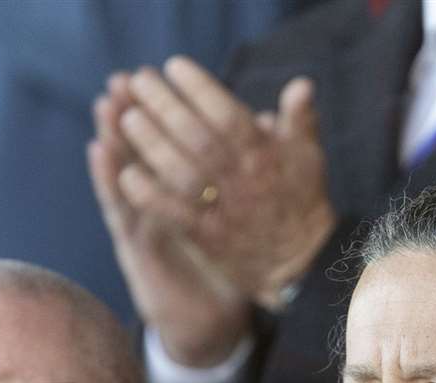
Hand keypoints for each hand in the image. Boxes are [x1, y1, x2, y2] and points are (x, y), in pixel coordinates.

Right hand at [91, 72, 248, 367]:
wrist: (213, 321)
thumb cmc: (228, 265)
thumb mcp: (243, 216)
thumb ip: (250, 174)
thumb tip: (266, 126)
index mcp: (188, 192)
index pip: (175, 143)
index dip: (169, 108)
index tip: (165, 71)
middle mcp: (161, 202)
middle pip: (144, 150)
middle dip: (134, 112)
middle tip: (124, 78)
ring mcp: (144, 222)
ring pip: (125, 172)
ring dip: (113, 137)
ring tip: (106, 103)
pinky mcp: (135, 247)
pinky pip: (120, 209)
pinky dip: (108, 179)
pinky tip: (99, 151)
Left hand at [116, 58, 336, 310]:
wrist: (303, 262)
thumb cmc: (301, 200)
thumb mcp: (308, 157)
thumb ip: (300, 119)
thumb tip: (302, 83)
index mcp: (265, 156)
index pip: (228, 115)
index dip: (200, 89)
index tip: (174, 67)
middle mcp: (243, 181)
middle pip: (197, 138)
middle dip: (164, 106)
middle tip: (138, 81)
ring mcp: (225, 210)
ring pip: (182, 173)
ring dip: (151, 145)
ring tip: (127, 119)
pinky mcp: (210, 239)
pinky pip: (174, 214)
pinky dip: (149, 195)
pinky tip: (127, 175)